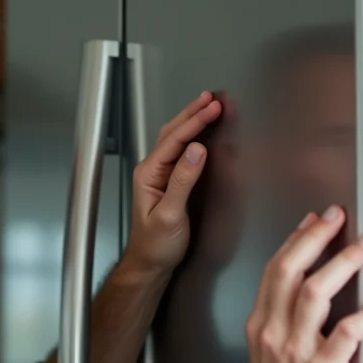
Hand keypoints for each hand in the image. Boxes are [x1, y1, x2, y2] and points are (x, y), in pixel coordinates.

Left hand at [122, 92, 222, 275]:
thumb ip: (183, 181)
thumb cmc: (157, 244)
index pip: (174, 140)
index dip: (195, 122)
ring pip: (175, 139)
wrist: (150, 264)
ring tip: (208, 105)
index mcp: (149, 174)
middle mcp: (152, 170)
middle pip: (172, 133)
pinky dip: (193, 136)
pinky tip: (202, 130)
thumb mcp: (171, 215)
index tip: (213, 108)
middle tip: (213, 98)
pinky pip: (181, 151)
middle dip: (193, 113)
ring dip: (192, 121)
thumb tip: (197, 150)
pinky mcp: (170, 182)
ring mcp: (160, 175)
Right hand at [244, 206, 362, 362]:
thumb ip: (282, 323)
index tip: (314, 221)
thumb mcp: (268, 355)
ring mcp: (297, 351)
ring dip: (344, 263)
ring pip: (317, 292)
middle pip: (291, 271)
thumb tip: (306, 292)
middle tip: (338, 218)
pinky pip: (347, 333)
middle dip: (316, 238)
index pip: (276, 271)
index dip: (297, 241)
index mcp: (261, 326)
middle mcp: (275, 333)